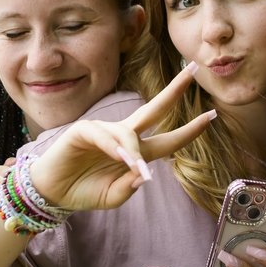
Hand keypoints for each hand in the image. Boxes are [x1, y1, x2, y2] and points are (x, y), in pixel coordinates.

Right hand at [26, 62, 215, 210]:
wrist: (52, 193)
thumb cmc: (83, 191)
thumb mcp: (113, 196)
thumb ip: (129, 187)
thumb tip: (145, 175)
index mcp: (136, 151)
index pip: (168, 138)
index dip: (190, 130)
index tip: (212, 116)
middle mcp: (124, 136)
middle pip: (155, 109)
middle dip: (175, 90)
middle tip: (194, 70)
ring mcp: (104, 131)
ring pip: (129, 133)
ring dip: (135, 152)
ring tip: (136, 169)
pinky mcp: (84, 130)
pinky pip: (105, 136)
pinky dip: (114, 148)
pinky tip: (121, 158)